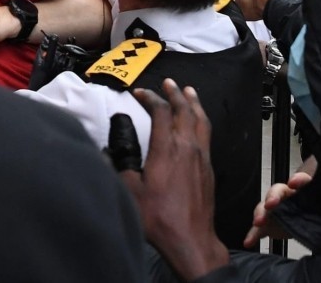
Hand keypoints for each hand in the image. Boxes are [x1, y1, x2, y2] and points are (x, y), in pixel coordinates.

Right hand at [120, 79, 228, 280]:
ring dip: (193, 103)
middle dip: (175, 93)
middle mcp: (187, 148)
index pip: (160, 112)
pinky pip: (206, 134)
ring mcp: (201, 157)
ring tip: (189, 92)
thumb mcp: (129, 190)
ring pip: (200, 120)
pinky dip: (201, 120)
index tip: (140, 93)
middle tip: (168, 83)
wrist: (190, 239)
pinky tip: (198, 122)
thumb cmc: (159, 218)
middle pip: (184, 110)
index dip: (150, 98)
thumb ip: (121, 162)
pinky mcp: (209, 168)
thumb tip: (112, 146)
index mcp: (166, 150)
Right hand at [243, 171, 312, 247]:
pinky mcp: (271, 225)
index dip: (298, 180)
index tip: (297, 183)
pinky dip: (253, 234)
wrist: (320, 222)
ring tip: (259, 222)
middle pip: (277, 192)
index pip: (301, 180)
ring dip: (260, 214)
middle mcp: (287, 196)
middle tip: (272, 203)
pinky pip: (260, 229)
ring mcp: (277, 211)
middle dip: (273, 196)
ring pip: (265, 208)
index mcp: (304, 188)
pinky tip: (249, 241)